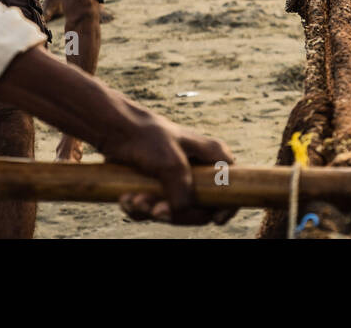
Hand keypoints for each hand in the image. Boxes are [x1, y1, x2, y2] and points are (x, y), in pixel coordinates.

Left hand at [109, 114, 237, 225]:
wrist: (116, 132)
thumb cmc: (148, 138)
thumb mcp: (170, 163)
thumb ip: (183, 192)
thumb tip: (182, 212)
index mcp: (213, 157)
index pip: (233, 185)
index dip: (228, 205)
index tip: (215, 219)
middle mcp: (200, 171)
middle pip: (201, 208)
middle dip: (175, 213)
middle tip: (155, 210)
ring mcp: (179, 181)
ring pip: (175, 211)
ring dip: (151, 211)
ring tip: (133, 199)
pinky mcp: (160, 189)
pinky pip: (155, 210)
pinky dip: (140, 209)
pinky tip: (126, 198)